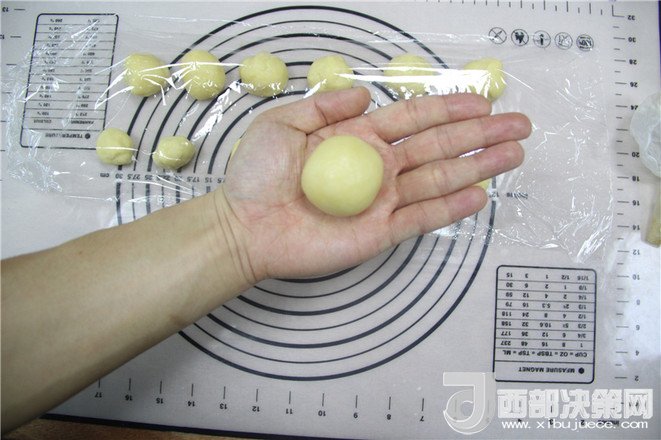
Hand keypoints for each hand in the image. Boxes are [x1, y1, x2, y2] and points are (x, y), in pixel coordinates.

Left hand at [219, 87, 530, 281]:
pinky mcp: (379, 233)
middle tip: (519, 126)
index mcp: (359, 138)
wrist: (244, 225)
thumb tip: (365, 94)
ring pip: (440, 180)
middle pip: (439, 147)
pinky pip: (422, 218)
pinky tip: (479, 196)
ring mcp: (382, 201)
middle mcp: (378, 167)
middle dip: (480, 135)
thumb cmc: (258, 173)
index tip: (483, 100)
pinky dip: (451, 208)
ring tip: (513, 156)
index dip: (449, 108)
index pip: (414, 119)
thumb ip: (326, 106)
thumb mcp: (285, 123)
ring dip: (478, 168)